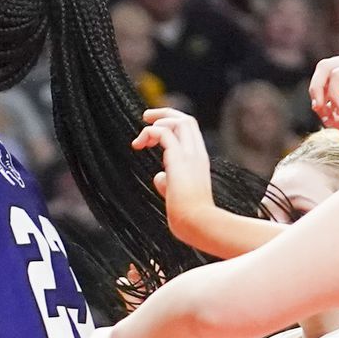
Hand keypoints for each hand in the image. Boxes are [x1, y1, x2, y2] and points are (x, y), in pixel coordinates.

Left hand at [131, 108, 214, 244]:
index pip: (190, 132)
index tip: (153, 128)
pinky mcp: (179, 160)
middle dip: (164, 113)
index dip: (172, 124)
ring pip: (179, 121)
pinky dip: (151, 132)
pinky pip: (164, 133)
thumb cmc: (187, 216)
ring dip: (156, 124)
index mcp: (198, 161)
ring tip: (139, 140)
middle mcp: (197, 154)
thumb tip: (158, 177)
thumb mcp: (175, 195)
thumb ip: (168, 183)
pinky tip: (140, 145)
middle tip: (144, 117)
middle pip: (186, 120)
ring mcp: (191, 155)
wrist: (198, 223)